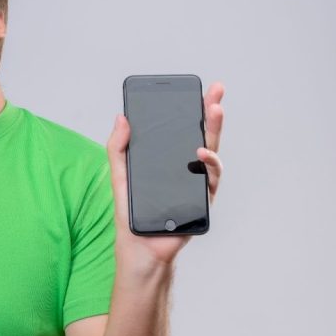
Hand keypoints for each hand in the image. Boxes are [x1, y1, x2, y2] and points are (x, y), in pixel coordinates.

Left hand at [106, 81, 224, 266]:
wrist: (140, 247)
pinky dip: (209, 165)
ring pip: (212, 153)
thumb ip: (118, 147)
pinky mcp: (202, 200)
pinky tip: (201, 153)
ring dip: (215, 131)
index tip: (200, 89)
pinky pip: (210, 179)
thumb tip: (121, 117)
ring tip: (212, 112)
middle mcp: (187, 169)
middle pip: (203, 135)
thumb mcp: (120, 175)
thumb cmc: (131, 213)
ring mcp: (197, 184)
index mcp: (168, 160)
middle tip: (216, 91)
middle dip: (212, 112)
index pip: (183, 129)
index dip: (193, 110)